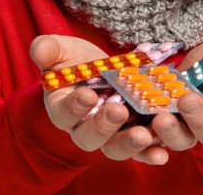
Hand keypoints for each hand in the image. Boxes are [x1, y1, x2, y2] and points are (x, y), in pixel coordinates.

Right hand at [29, 35, 169, 164]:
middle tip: (118, 111)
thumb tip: (40, 52)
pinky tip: (162, 151)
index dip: (74, 107)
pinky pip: (140, 152)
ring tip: (144, 134)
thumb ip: (48, 49)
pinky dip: (150, 154)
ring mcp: (110, 136)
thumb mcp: (64, 50)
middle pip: (89, 137)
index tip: (87, 94)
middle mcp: (84, 128)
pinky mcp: (133, 136)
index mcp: (63, 109)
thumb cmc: (78, 62)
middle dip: (103, 126)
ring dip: (129, 144)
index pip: (63, 113)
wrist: (104, 70)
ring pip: (115, 148)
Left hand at [150, 30, 202, 149]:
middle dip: (200, 118)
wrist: (201, 68)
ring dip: (172, 132)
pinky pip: (156, 139)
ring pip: (183, 140)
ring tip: (160, 118)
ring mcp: (189, 127)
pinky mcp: (165, 127)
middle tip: (187, 100)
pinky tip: (136, 128)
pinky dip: (147, 137)